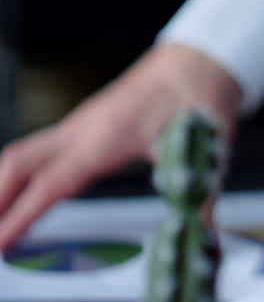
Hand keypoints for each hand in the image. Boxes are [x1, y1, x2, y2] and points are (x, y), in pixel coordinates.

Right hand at [0, 42, 241, 248]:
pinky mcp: (88, 124)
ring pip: (24, 156)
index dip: (21, 217)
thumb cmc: (197, 92)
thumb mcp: (205, 148)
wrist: (201, 58)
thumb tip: (202, 229)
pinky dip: (25, 176)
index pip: (50, 183)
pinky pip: (42, 152)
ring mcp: (82, 124)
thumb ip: (200, 194)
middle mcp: (83, 128)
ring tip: (1, 223)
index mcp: (105, 137)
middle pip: (17, 165)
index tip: (0, 243)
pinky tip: (29, 194)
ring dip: (4, 188)